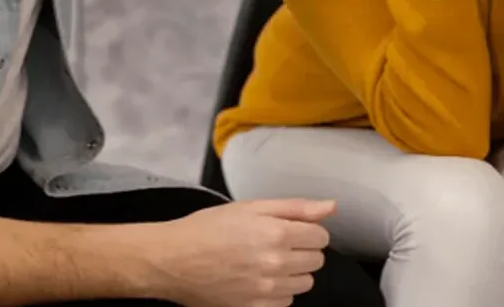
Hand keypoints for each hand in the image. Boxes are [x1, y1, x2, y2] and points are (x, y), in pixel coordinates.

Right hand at [145, 198, 333, 306]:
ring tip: (269, 263)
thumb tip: (331, 207)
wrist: (172, 260)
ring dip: (294, 273)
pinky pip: (285, 302)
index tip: (293, 230)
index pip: (321, 237)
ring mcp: (265, 290)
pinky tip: (260, 280)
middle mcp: (275, 264)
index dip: (309, 231)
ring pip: (304, 284)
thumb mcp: (251, 207)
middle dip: (303, 250)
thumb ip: (296, 207)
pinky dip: (279, 292)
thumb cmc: (208, 229)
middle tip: (278, 245)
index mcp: (276, 233)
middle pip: (316, 261)